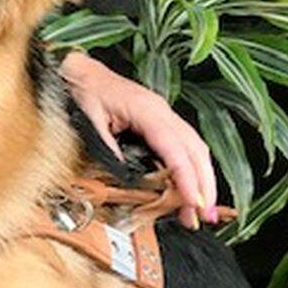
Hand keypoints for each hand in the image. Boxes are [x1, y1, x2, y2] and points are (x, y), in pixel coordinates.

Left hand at [60, 50, 217, 228]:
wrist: (81, 72)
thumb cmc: (85, 91)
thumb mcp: (88, 119)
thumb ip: (106, 146)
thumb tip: (124, 175)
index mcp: (147, 110)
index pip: (175, 148)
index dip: (187, 177)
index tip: (194, 201)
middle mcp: (162, 112)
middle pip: (195, 149)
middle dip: (205, 183)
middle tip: (205, 215)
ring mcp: (164, 115)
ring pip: (195, 148)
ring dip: (202, 178)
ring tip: (201, 209)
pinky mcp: (161, 121)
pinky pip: (184, 145)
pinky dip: (191, 168)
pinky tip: (190, 187)